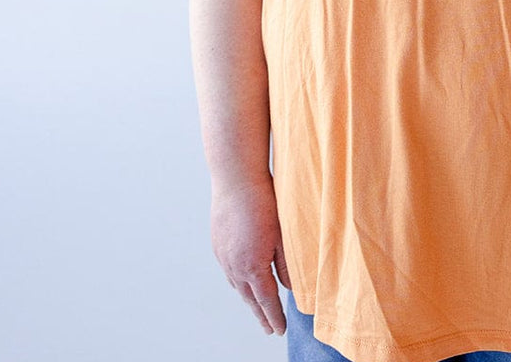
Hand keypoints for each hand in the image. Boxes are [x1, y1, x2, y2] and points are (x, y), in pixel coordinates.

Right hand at [210, 177, 290, 334]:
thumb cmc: (264, 202)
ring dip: (249, 300)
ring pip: (237, 286)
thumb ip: (287, 264)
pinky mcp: (218, 245)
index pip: (267, 300)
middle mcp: (235, 266)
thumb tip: (291, 288)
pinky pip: (228, 272)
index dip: (274, 316)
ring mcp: (224, 256)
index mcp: (253, 266)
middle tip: (268, 329)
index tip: (280, 330)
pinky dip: (238, 282)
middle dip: (261, 315)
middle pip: (250, 299)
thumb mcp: (283, 234)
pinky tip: (243, 281)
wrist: (236, 179)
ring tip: (258, 309)